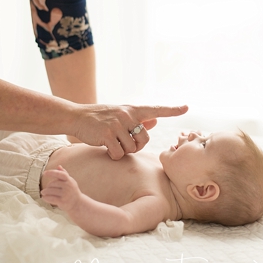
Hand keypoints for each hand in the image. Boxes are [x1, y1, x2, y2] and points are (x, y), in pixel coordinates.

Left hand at [41, 166, 80, 212]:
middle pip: (53, 183)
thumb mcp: (70, 182)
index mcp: (69, 180)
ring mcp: (66, 194)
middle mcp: (68, 186)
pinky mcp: (63, 201)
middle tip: (46, 189)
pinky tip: (44, 197)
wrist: (78, 204)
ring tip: (43, 192)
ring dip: (45, 192)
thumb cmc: (72, 191)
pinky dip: (46, 198)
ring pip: (51, 191)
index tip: (44, 173)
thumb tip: (58, 166)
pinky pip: (51, 198)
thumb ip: (64, 174)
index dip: (51, 172)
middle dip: (48, 186)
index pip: (60, 174)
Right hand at [73, 104, 188, 159]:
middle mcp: (126, 115)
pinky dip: (114, 155)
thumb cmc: (99, 117)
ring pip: (131, 148)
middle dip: (136, 146)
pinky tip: (106, 148)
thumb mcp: (119, 114)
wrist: (76, 117)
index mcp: (131, 110)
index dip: (172, 110)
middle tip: (123, 143)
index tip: (186, 107)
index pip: (155, 109)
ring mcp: (117, 124)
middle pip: (144, 139)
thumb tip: (155, 121)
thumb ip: (138, 119)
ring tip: (112, 143)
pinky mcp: (107, 135)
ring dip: (123, 151)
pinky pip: (119, 154)